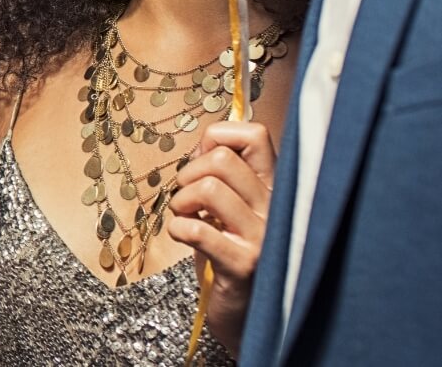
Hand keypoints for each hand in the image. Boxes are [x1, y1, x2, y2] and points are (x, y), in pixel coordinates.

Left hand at [167, 120, 276, 355]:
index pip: (254, 135)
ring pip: (207, 189)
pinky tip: (185, 238)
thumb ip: (224, 174)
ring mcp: (263, 238)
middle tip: (187, 198)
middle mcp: (276, 209)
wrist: (252, 318)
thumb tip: (204, 143)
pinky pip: (197, 230)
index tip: (203, 162)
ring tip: (186, 219)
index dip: (217, 139)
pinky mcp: (243, 266)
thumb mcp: (234, 209)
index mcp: (275, 189)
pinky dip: (178, 229)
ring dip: (181, 202)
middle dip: (188, 173)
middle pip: (221, 159)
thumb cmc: (234, 256)